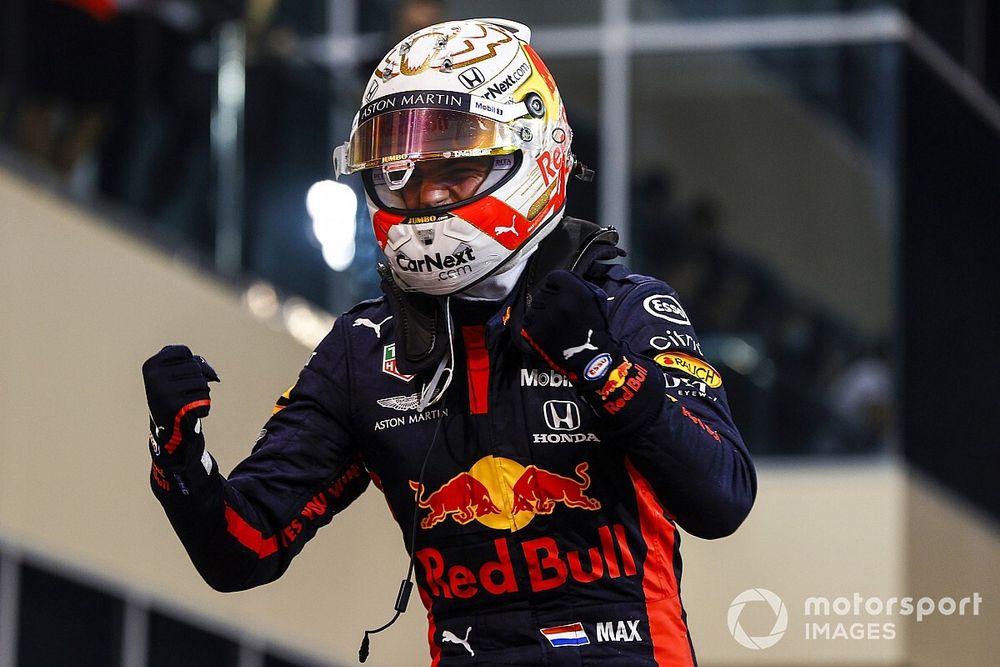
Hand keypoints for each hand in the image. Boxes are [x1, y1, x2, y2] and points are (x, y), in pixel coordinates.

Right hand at [142, 345, 218, 456]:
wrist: (168, 429)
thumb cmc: (174, 395)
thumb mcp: (175, 374)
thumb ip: (194, 363)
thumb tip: (214, 376)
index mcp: (151, 365)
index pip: (183, 351)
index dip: (190, 361)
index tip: (181, 374)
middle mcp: (154, 377)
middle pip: (194, 366)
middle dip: (196, 379)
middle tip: (183, 393)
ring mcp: (164, 391)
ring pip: (202, 381)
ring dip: (201, 392)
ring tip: (186, 402)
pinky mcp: (176, 406)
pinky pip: (204, 397)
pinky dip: (203, 405)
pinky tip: (190, 411)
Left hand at [520, 270, 615, 385]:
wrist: (590, 357)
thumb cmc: (594, 326)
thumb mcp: (595, 297)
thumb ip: (577, 284)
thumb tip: (559, 281)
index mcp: (574, 289)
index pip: (554, 277)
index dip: (557, 286)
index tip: (563, 295)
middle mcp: (557, 301)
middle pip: (543, 291)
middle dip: (550, 299)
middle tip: (560, 313)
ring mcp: (544, 317)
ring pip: (534, 305)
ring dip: (541, 311)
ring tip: (555, 323)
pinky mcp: (534, 331)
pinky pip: (528, 321)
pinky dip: (534, 325)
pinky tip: (547, 331)